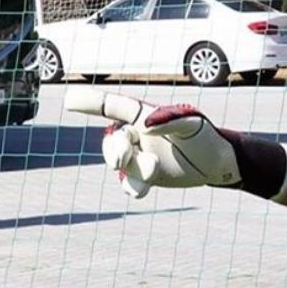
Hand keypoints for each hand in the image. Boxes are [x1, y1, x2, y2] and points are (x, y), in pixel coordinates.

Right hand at [65, 89, 241, 198]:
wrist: (218, 164)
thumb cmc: (205, 136)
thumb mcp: (192, 124)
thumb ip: (169, 120)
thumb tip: (144, 126)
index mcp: (143, 115)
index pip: (111, 106)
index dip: (89, 102)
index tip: (68, 99)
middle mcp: (136, 135)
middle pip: (111, 141)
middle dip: (114, 151)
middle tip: (124, 158)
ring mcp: (138, 157)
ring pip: (119, 166)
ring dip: (135, 170)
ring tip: (155, 168)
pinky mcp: (144, 178)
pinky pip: (129, 185)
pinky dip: (136, 187)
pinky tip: (147, 188)